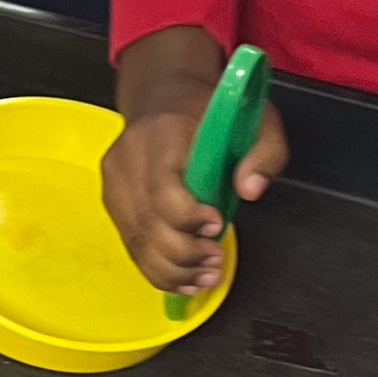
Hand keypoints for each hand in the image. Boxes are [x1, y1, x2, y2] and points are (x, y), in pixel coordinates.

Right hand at [100, 27, 288, 293]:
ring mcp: (115, 182)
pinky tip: (183, 279)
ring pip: (136, 240)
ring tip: (204, 277)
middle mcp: (128, 158)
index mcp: (161, 134)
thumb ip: (264, 153)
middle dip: (183, 253)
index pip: (162, 187)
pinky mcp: (112, 200)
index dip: (187, 216)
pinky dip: (156, 269)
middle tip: (216, 261)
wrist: (164, 97)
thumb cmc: (210, 112)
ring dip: (171, 269)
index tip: (217, 226)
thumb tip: (249, 191)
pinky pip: (131, 244)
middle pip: (147, 222)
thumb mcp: (255, 119)